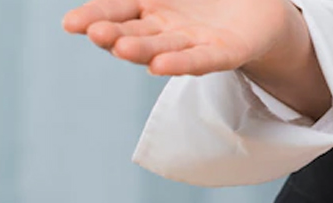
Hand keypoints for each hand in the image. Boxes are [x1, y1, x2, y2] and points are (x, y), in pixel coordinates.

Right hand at [62, 0, 329, 115]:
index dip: (93, 16)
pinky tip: (161, 67)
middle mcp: (164, 29)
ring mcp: (191, 43)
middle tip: (95, 33)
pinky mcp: (224, 53)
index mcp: (148, 5)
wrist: (261, 7)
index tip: (71, 23)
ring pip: (160, 49)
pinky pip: (200, 60)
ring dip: (140, 51)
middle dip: (112, 34)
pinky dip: (181, 63)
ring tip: (120, 49)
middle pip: (132, 33)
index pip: (114, 10)